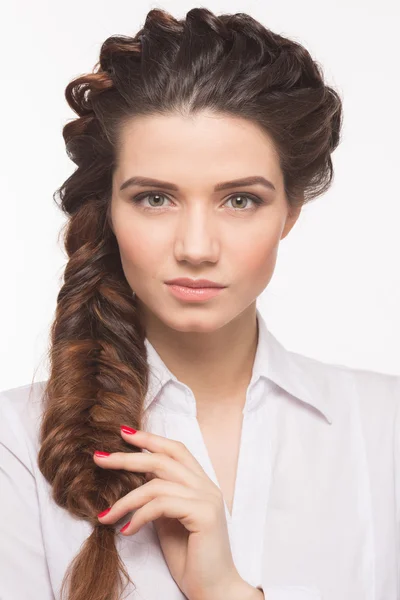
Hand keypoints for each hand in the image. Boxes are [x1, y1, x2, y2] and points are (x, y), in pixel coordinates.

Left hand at [93, 425, 246, 599]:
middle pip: (162, 458)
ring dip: (125, 499)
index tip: (123, 434)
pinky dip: (138, 516)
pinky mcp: (204, 514)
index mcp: (200, 483)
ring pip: (156, 483)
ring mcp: (207, 498)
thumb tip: (135, 479)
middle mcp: (206, 486)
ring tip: (105, 516)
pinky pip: (161, 505)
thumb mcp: (168, 520)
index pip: (175, 449)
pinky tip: (127, 531)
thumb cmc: (190, 557)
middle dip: (127, 456)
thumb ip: (159, 497)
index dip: (149, 439)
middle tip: (99, 458)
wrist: (213, 590)